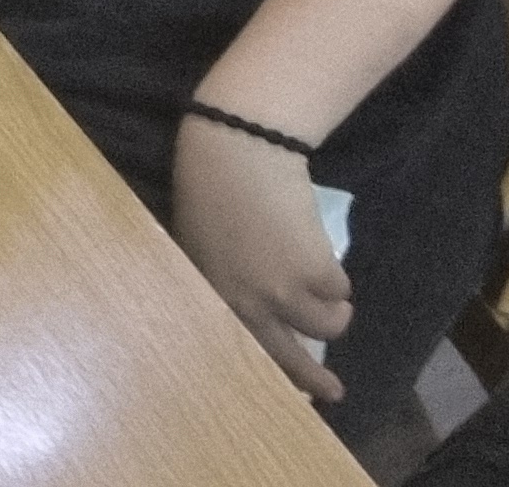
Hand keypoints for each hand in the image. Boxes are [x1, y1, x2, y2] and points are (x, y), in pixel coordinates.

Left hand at [173, 117, 350, 402]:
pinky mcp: (315, 274)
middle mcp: (243, 302)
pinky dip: (336, 276)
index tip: (289, 391)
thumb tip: (253, 310)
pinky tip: (319, 248)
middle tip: (333, 391)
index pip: (240, 347)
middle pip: (287, 357)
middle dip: (312, 380)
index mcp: (209, 292)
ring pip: (327, 324)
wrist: (236, 149)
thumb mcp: (201, 241)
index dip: (268, 368)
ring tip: (323, 284)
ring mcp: (281, 292)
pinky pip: (340, 290)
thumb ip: (221, 279)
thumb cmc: (210, 186)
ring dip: (333, 309)